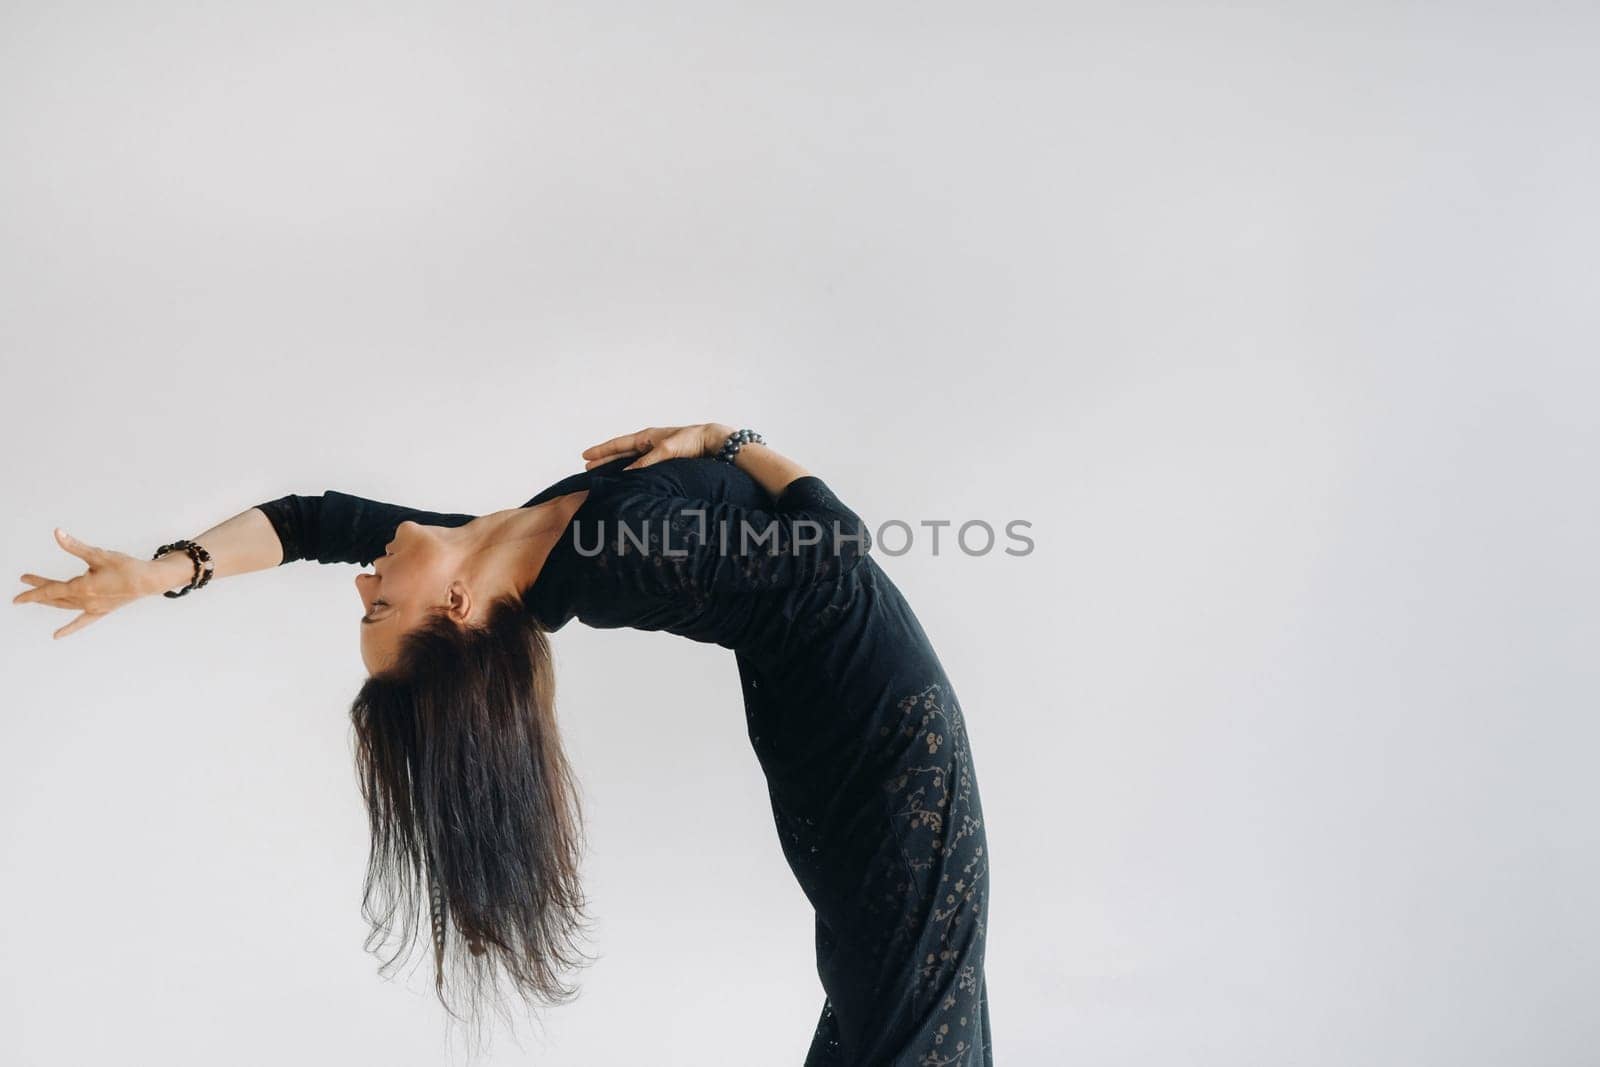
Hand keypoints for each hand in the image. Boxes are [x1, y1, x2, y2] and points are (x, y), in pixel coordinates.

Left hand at [12, 528, 163, 639]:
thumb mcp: (98, 555)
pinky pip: (81, 621)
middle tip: (24, 582)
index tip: (19, 592)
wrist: (148, 581)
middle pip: (55, 596)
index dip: (33, 589)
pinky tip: (57, 635)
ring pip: (64, 606)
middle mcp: (85, 600)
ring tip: (37, 597)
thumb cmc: (126, 566)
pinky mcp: (101, 611)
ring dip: (49, 601)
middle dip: (38, 590)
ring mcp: (92, 607)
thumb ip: (75, 546)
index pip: (51, 589)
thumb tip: (57, 534)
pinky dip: (69, 628)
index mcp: (82, 586)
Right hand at [581, 423, 732, 471]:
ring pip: (629, 459)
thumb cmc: (690, 442)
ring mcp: (656, 451)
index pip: (617, 444)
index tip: (584, 455)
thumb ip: (646, 462)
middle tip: (587, 467)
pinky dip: (631, 471)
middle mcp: (649, 443)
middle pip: (620, 452)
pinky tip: (626, 477)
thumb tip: (627, 473)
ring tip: (601, 472)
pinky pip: (641, 465)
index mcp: (646, 436)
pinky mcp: (664, 460)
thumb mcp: (666, 451)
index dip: (601, 450)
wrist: (712, 443)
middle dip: (603, 459)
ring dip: (615, 465)